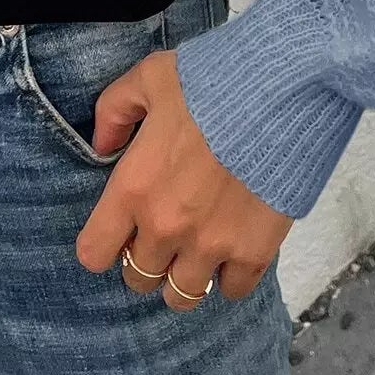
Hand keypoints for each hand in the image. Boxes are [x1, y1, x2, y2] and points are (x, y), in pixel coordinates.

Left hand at [74, 47, 293, 309]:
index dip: (104, 244)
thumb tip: (102, 146)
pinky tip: (232, 250)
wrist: (281, 92)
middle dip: (146, 258)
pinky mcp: (254, 251)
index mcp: (133, 188)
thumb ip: (114, 111)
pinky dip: (230, 276)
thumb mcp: (149, 78)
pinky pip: (232, 291)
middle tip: (164, 232)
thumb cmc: (210, 81)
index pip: (94, 253)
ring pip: (182, 296)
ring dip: (184, 275)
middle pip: (138, 278)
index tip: (120, 229)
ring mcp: (211, 245)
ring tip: (196, 250)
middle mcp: (165, 227)